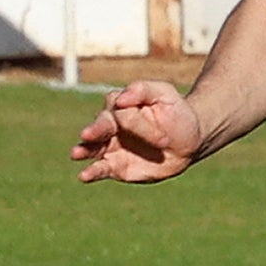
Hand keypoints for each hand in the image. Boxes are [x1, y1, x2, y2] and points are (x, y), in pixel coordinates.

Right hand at [73, 80, 203, 182]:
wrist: (189, 142)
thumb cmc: (176, 113)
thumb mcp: (164, 93)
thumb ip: (142, 90)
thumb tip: (120, 99)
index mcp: (120, 105)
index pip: (119, 109)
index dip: (135, 120)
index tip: (159, 132)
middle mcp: (111, 125)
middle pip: (100, 126)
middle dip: (95, 130)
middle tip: (89, 135)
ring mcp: (111, 146)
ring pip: (93, 147)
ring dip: (83, 150)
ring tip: (76, 154)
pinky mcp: (115, 166)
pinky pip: (101, 169)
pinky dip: (91, 172)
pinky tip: (84, 176)